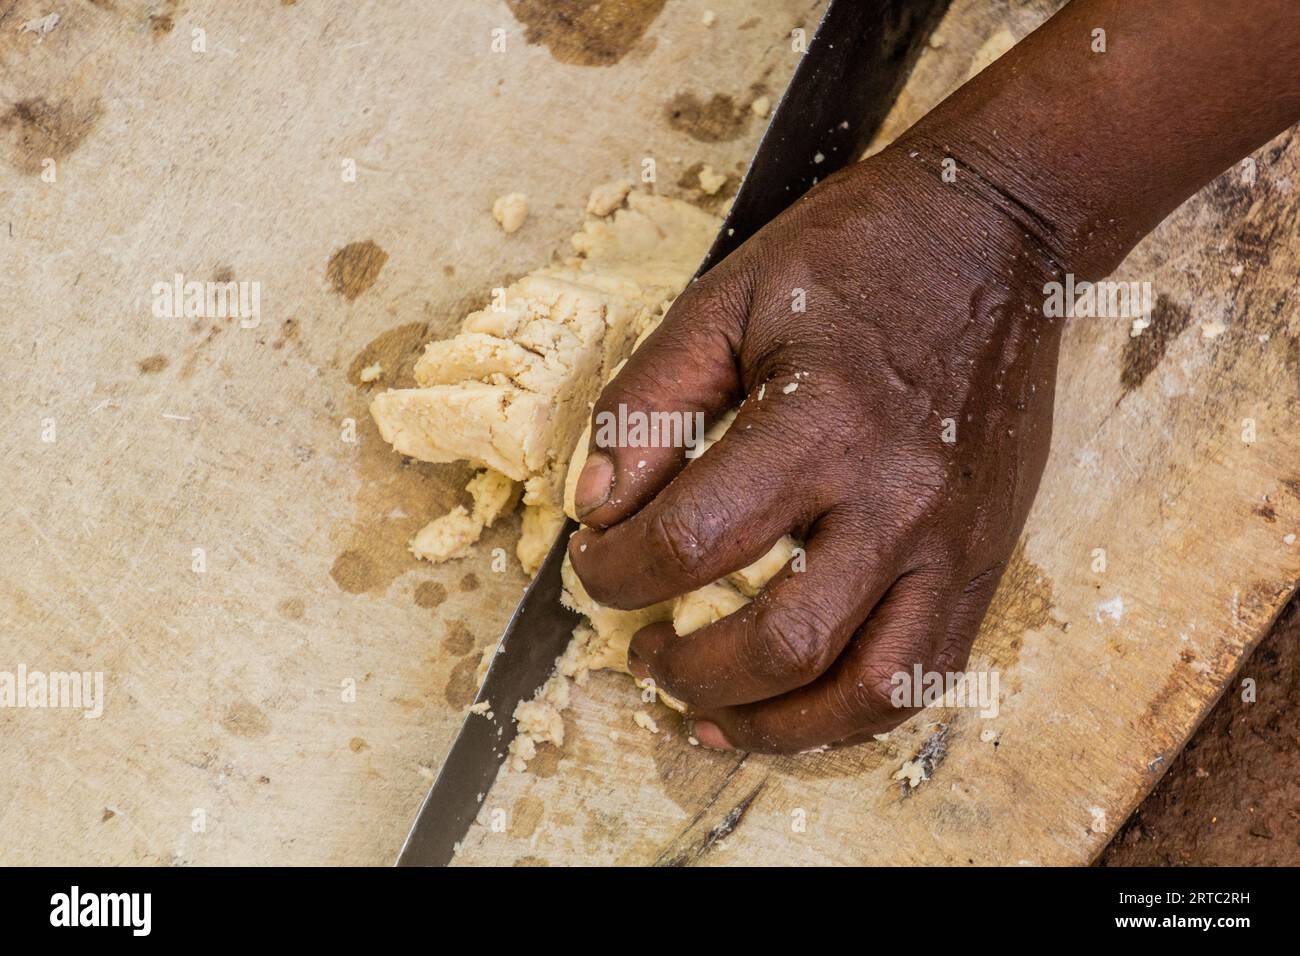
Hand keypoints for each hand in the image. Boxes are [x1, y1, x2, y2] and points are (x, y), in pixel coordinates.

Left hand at [566, 143, 1065, 752]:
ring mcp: (953, 540)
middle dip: (685, 671)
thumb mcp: (724, 302)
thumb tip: (594, 506)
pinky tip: (796, 706)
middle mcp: (896, 499)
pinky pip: (925, 675)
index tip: (594, 560)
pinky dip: (850, 711)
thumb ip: (646, 404)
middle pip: (778, 645)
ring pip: (863, 692)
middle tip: (643, 649)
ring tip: (708, 712)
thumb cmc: (854, 256)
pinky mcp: (986, 557)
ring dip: (771, 725)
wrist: (994, 234)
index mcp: (820, 422)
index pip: (690, 541)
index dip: (614, 571)